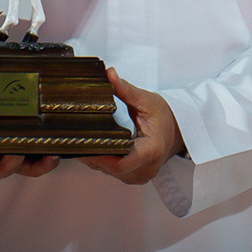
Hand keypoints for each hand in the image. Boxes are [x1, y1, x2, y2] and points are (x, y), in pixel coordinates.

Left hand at [84, 68, 184, 185]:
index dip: (98, 156)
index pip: (120, 163)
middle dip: (91, 153)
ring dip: (94, 157)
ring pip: (108, 171)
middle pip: (110, 167)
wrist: (179, 131)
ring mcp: (140, 175)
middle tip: (73, 137)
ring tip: (79, 140)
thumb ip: (126, 89)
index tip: (82, 143)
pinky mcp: (134, 176)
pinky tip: (92, 146)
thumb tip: (109, 74)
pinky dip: (101, 160)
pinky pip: (112, 171)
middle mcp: (146, 168)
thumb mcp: (147, 100)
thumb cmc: (165, 116)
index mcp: (151, 151)